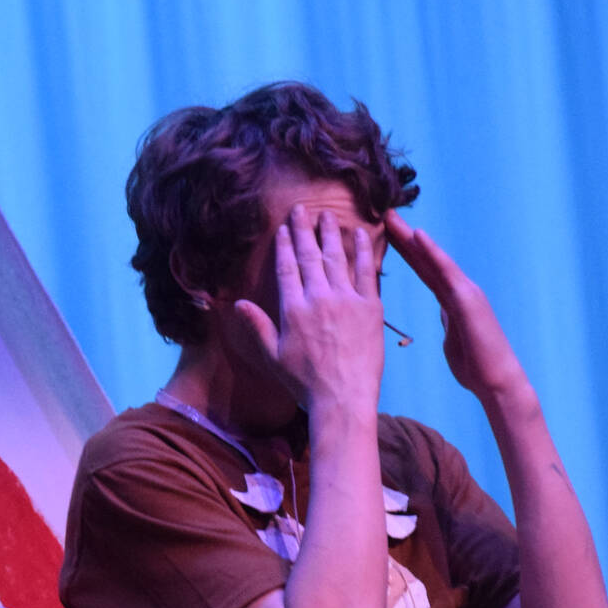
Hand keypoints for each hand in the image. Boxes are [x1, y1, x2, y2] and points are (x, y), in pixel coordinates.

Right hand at [234, 203, 383, 411]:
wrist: (343, 398)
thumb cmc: (305, 383)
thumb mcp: (273, 357)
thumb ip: (257, 327)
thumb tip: (237, 303)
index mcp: (293, 310)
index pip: (287, 269)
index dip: (285, 246)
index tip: (284, 228)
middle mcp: (318, 298)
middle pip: (310, 256)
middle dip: (304, 231)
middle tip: (302, 209)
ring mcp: (346, 301)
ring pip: (336, 259)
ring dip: (331, 234)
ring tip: (327, 216)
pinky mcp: (370, 308)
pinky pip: (367, 272)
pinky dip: (363, 251)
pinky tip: (360, 235)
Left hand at [386, 212, 527, 401]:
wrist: (496, 382)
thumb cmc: (475, 366)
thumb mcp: (453, 337)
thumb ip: (449, 320)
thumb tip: (444, 311)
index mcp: (452, 299)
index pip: (423, 270)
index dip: (405, 251)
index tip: (384, 234)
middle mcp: (459, 290)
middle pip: (426, 259)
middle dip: (405, 237)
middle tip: (383, 214)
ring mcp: (465, 292)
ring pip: (434, 259)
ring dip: (413, 237)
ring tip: (392, 218)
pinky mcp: (469, 300)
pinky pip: (447, 272)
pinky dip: (433, 253)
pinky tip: (419, 236)